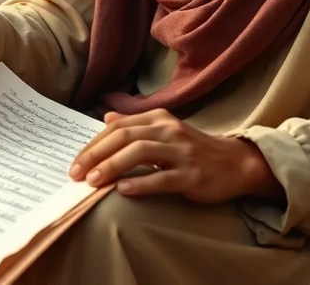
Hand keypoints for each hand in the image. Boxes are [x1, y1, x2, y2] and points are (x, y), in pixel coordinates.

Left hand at [69, 109, 282, 203]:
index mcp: (159, 118)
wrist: (235, 163)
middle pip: (125, 136)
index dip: (94, 143)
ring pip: (141, 152)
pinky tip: (123, 191)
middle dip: (95, 154)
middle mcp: (169, 130)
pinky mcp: (192, 174)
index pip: (118, 126)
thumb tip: (106, 117)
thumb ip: (136, 125)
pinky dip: (141, 183)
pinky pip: (163, 178)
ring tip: (93, 181)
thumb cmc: (194, 149)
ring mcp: (182, 151)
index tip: (74, 161)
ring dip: (112, 166)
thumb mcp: (165, 131)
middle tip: (75, 172)